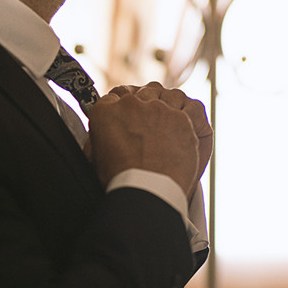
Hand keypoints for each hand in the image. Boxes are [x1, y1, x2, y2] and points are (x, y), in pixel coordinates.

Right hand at [87, 84, 204, 196]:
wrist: (146, 192)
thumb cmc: (122, 181)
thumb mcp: (96, 157)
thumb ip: (99, 138)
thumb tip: (104, 133)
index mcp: (105, 112)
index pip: (114, 98)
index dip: (122, 107)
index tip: (128, 116)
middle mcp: (131, 104)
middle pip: (141, 95)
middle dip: (145, 107)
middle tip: (150, 125)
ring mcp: (158, 109)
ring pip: (166, 95)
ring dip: (168, 105)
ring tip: (169, 123)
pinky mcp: (181, 118)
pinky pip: (190, 107)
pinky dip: (190, 113)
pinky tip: (188, 122)